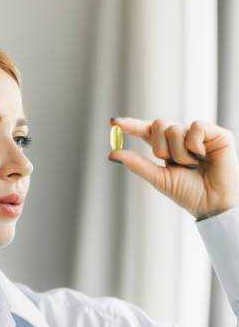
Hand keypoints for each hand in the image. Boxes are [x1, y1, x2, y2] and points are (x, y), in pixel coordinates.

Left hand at [108, 118, 238, 218]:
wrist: (212, 203)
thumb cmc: (188, 193)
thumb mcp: (159, 178)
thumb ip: (137, 164)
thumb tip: (111, 154)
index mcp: (166, 148)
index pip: (146, 131)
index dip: (130, 125)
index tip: (113, 122)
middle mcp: (181, 138)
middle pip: (158, 125)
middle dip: (162, 148)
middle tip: (175, 164)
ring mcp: (198, 134)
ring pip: (174, 128)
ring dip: (180, 153)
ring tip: (193, 165)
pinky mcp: (215, 133)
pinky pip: (195, 127)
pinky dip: (195, 144)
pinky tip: (204, 156)